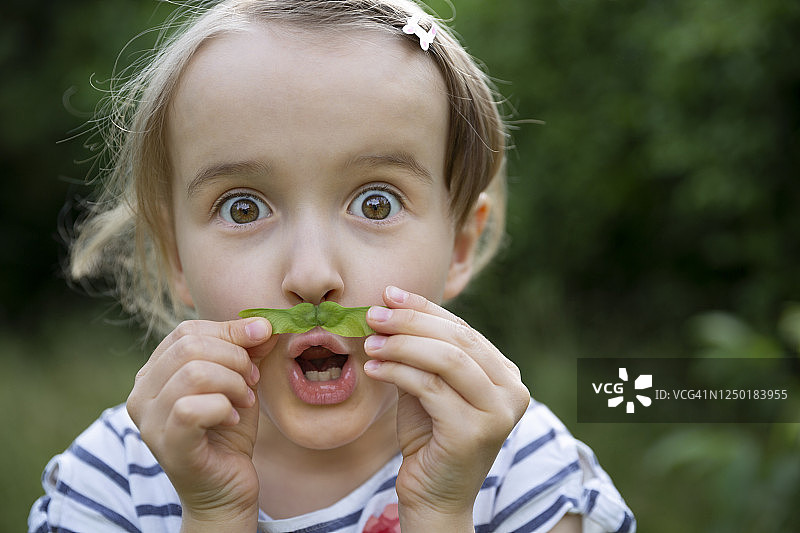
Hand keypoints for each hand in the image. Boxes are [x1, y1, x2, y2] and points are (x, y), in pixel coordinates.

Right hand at [126, 318, 274, 529]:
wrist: (227, 487)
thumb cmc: (228, 432)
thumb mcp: (240, 381)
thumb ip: (247, 350)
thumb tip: (262, 323)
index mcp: (154, 372)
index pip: (186, 331)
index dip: (229, 330)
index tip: (261, 339)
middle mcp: (141, 394)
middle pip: (189, 347)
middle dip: (234, 357)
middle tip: (251, 380)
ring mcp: (149, 422)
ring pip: (193, 373)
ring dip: (232, 383)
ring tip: (243, 400)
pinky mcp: (167, 445)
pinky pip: (192, 409)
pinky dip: (223, 408)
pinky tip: (232, 419)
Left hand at [363, 287, 530, 531]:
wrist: (434, 496)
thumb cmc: (429, 438)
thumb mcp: (429, 386)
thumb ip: (421, 352)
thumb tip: (389, 307)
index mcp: (505, 375)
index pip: (463, 329)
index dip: (425, 308)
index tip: (389, 294)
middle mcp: (512, 391)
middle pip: (457, 339)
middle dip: (411, 321)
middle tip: (373, 314)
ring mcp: (498, 412)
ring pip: (446, 359)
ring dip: (402, 345)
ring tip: (370, 341)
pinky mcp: (474, 431)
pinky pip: (430, 387)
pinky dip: (397, 371)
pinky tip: (374, 368)